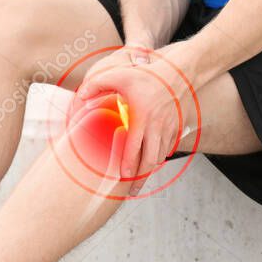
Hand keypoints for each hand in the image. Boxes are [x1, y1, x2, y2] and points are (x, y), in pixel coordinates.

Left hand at [76, 43, 195, 194]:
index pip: (134, 149)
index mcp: (141, 118)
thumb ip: (97, 84)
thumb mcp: (119, 74)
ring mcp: (169, 129)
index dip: (128, 166)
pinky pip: (169, 149)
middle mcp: (157, 127)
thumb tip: (80, 95)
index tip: (122, 177)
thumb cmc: (149, 74)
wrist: (181, 71)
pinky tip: (152, 162)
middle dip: (141, 178)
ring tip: (140, 180)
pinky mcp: (177, 128)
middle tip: (131, 190)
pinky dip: (160, 158)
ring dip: (150, 170)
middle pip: (150, 161)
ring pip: (160, 157)